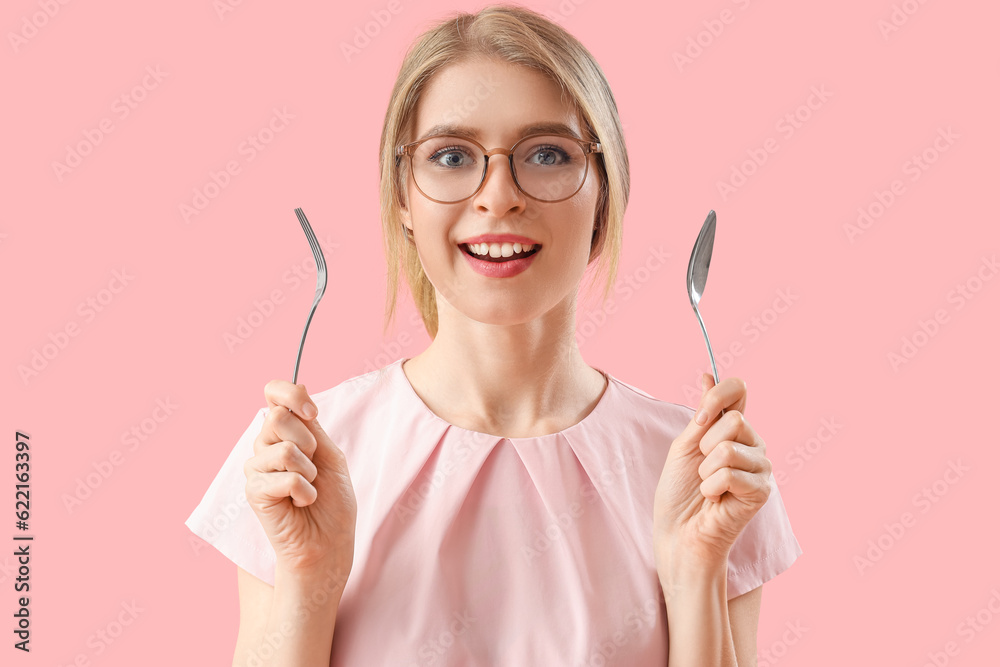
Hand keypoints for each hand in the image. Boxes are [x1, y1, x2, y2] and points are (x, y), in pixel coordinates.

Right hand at [244, 380, 356, 580]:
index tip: (312, 412)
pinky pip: (285, 477)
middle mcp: (265, 446)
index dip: (291, 394)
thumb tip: (299, 387)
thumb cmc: (332, 502)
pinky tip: (302, 503)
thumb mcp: (330, 455)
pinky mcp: (254, 492)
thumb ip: (312, 425)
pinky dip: (304, 491)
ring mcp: (256, 469)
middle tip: (315, 468)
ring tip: (309, 489)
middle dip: (309, 441)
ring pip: (283, 449)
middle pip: (278, 417)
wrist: (329, 543)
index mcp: (285, 433)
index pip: (274, 394)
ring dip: (309, 472)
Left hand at [653, 374, 771, 564]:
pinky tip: (715, 500)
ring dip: (706, 471)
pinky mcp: (762, 491)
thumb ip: (702, 414)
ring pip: (729, 448)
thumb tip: (707, 375)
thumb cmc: (679, 492)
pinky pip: (729, 473)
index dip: (716, 396)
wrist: (678, 533)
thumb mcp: (685, 444)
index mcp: (735, 429)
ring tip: (707, 487)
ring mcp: (761, 468)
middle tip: (701, 469)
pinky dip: (711, 488)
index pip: (738, 389)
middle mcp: (753, 444)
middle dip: (704, 446)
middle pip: (733, 420)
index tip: (696, 420)